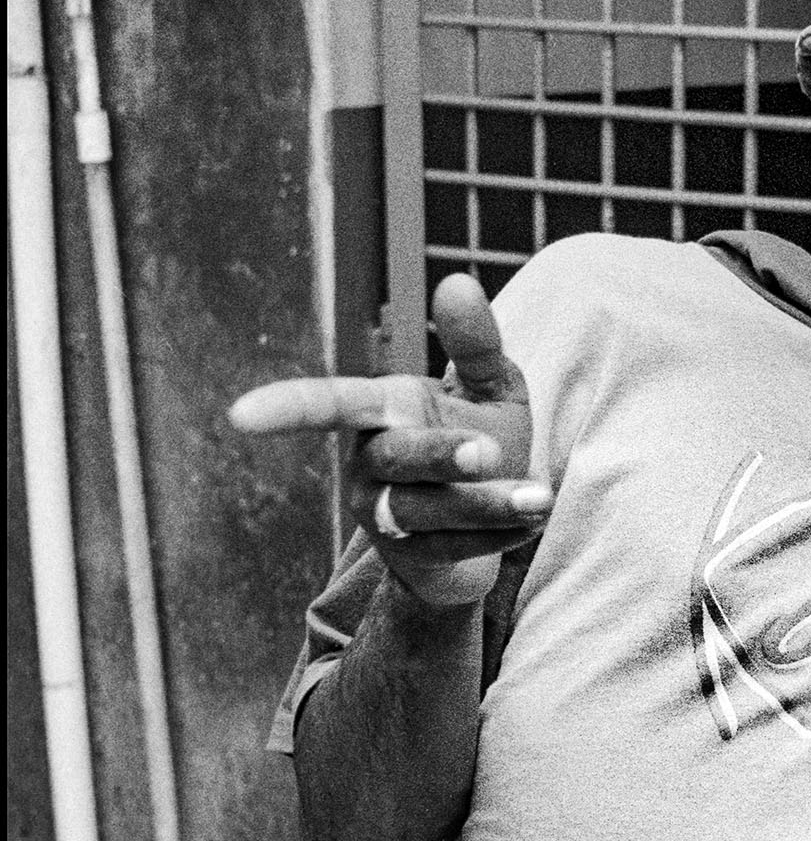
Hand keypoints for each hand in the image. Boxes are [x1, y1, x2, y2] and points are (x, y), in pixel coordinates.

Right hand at [228, 276, 551, 608]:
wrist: (495, 516)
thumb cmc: (482, 432)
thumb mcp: (489, 384)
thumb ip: (475, 341)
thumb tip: (457, 281)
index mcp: (381, 411)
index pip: (330, 404)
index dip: (287, 408)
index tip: (239, 416)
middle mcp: (370, 465)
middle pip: (397, 459)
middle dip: (442, 455)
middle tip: (489, 450)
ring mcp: (386, 516)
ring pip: (428, 512)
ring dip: (488, 505)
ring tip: (542, 497)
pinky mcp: (415, 558)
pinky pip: (457, 547)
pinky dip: (502, 532)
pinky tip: (534, 518)